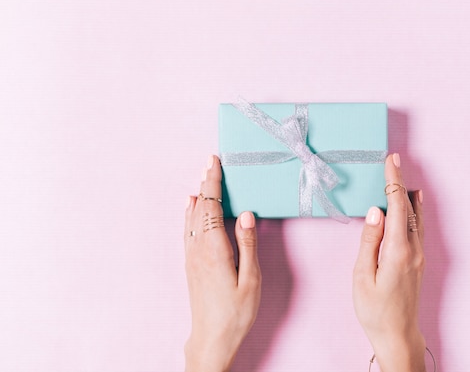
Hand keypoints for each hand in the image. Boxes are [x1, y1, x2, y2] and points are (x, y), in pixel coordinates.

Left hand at [184, 155, 261, 371]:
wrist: (212, 338)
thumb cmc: (236, 312)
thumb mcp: (250, 279)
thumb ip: (247, 245)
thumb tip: (245, 214)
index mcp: (214, 248)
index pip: (212, 206)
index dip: (213, 182)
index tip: (214, 162)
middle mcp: (198, 249)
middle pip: (200, 207)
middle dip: (205, 183)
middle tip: (209, 162)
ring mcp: (191, 256)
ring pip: (191, 217)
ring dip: (198, 196)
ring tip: (202, 178)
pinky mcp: (190, 264)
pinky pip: (187, 230)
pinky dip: (189, 213)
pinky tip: (191, 207)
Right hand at [353, 153, 425, 371]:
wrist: (397, 334)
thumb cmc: (374, 310)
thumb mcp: (361, 276)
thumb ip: (369, 241)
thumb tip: (376, 212)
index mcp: (397, 251)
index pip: (398, 206)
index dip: (393, 181)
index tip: (391, 160)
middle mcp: (413, 250)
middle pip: (409, 207)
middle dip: (400, 182)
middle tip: (393, 160)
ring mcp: (419, 256)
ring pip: (416, 217)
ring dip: (407, 195)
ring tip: (400, 176)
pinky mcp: (418, 261)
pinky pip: (417, 228)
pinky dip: (412, 210)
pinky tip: (412, 203)